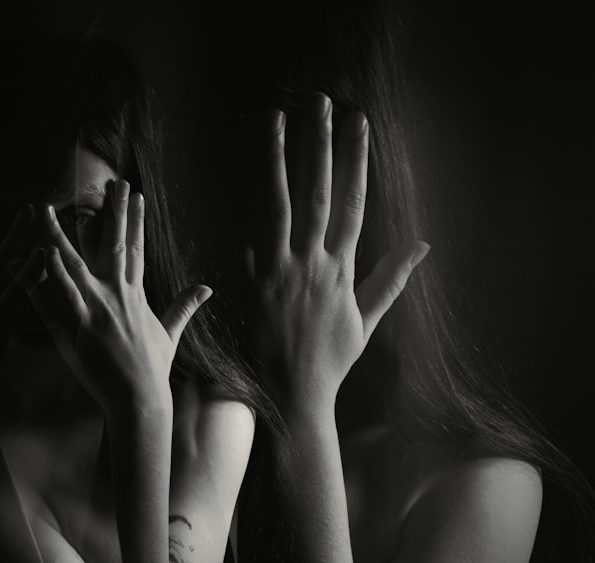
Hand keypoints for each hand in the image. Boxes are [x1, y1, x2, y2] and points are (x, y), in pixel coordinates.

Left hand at [24, 180, 212, 411]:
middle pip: (111, 244)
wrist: (141, 398)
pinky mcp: (80, 328)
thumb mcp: (170, 333)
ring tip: (47, 210)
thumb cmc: (153, 369)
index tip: (135, 193)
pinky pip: (59, 298)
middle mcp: (117, 295)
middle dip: (112, 211)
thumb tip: (207, 288)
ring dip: (58, 236)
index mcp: (135, 294)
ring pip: (74, 265)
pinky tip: (39, 256)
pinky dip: (47, 277)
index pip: (135, 247)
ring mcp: (98, 310)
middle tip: (110, 181)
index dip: (134, 219)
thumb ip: (183, 306)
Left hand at [244, 94, 429, 415]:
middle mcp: (313, 263)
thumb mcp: (368, 318)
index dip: (355, 160)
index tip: (358, 124)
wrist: (294, 394)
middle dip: (319, 146)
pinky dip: (245, 201)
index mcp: (342, 269)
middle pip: (318, 193)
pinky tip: (241, 169)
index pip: (352, 203)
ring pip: (279, 204)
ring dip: (277, 159)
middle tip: (319, 104)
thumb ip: (390, 278)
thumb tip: (422, 245)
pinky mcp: (252, 280)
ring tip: (275, 119)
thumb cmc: (331, 358)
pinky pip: (247, 232)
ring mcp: (280, 270)